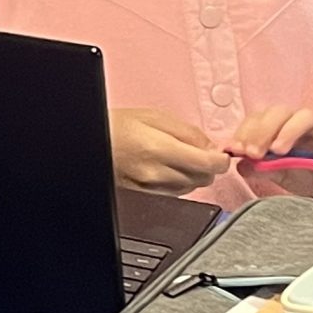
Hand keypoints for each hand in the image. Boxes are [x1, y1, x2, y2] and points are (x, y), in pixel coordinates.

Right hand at [109, 107, 228, 194]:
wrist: (91, 142)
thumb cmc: (116, 126)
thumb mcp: (153, 116)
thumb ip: (188, 132)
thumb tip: (212, 147)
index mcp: (161, 149)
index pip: (209, 164)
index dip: (221, 159)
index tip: (221, 154)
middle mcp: (157, 174)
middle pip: (204, 179)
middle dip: (207, 166)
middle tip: (197, 151)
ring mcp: (151, 188)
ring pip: (192, 188)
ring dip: (193, 174)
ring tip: (176, 157)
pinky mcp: (146, 196)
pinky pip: (176, 193)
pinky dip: (179, 181)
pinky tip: (166, 167)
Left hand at [226, 107, 312, 200]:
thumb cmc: (304, 175)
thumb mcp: (277, 174)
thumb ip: (258, 168)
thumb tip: (237, 163)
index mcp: (279, 127)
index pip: (258, 119)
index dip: (245, 132)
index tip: (235, 150)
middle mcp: (299, 123)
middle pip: (279, 112)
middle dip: (262, 131)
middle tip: (253, 153)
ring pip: (306, 116)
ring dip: (289, 130)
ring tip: (278, 150)